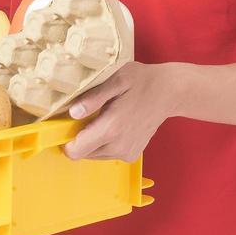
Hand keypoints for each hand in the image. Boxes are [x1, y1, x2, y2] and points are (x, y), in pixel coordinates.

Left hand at [62, 60, 178, 162]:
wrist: (169, 92)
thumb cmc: (141, 81)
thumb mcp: (116, 80)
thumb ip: (93, 97)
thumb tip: (73, 112)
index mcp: (111, 129)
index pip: (75, 151)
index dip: (66, 138)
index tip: (68, 123)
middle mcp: (118, 146)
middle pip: (83, 153)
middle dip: (80, 137)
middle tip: (88, 115)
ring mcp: (126, 152)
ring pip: (94, 154)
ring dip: (92, 140)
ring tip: (103, 117)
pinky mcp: (132, 154)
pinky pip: (107, 153)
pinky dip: (105, 142)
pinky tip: (114, 124)